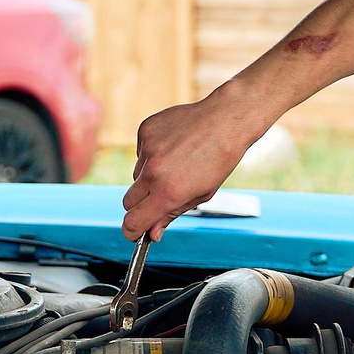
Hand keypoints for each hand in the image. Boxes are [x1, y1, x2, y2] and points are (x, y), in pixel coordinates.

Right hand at [121, 94, 266, 242]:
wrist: (225, 120)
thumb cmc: (219, 159)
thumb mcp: (201, 195)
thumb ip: (171, 214)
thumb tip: (152, 233)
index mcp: (169, 193)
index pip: (133, 222)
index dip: (132, 231)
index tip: (135, 232)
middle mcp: (154, 172)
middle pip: (128, 202)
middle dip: (140, 205)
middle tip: (161, 197)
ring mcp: (148, 150)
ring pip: (136, 176)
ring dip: (149, 176)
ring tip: (176, 164)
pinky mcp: (145, 131)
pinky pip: (140, 153)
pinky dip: (152, 154)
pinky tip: (173, 146)